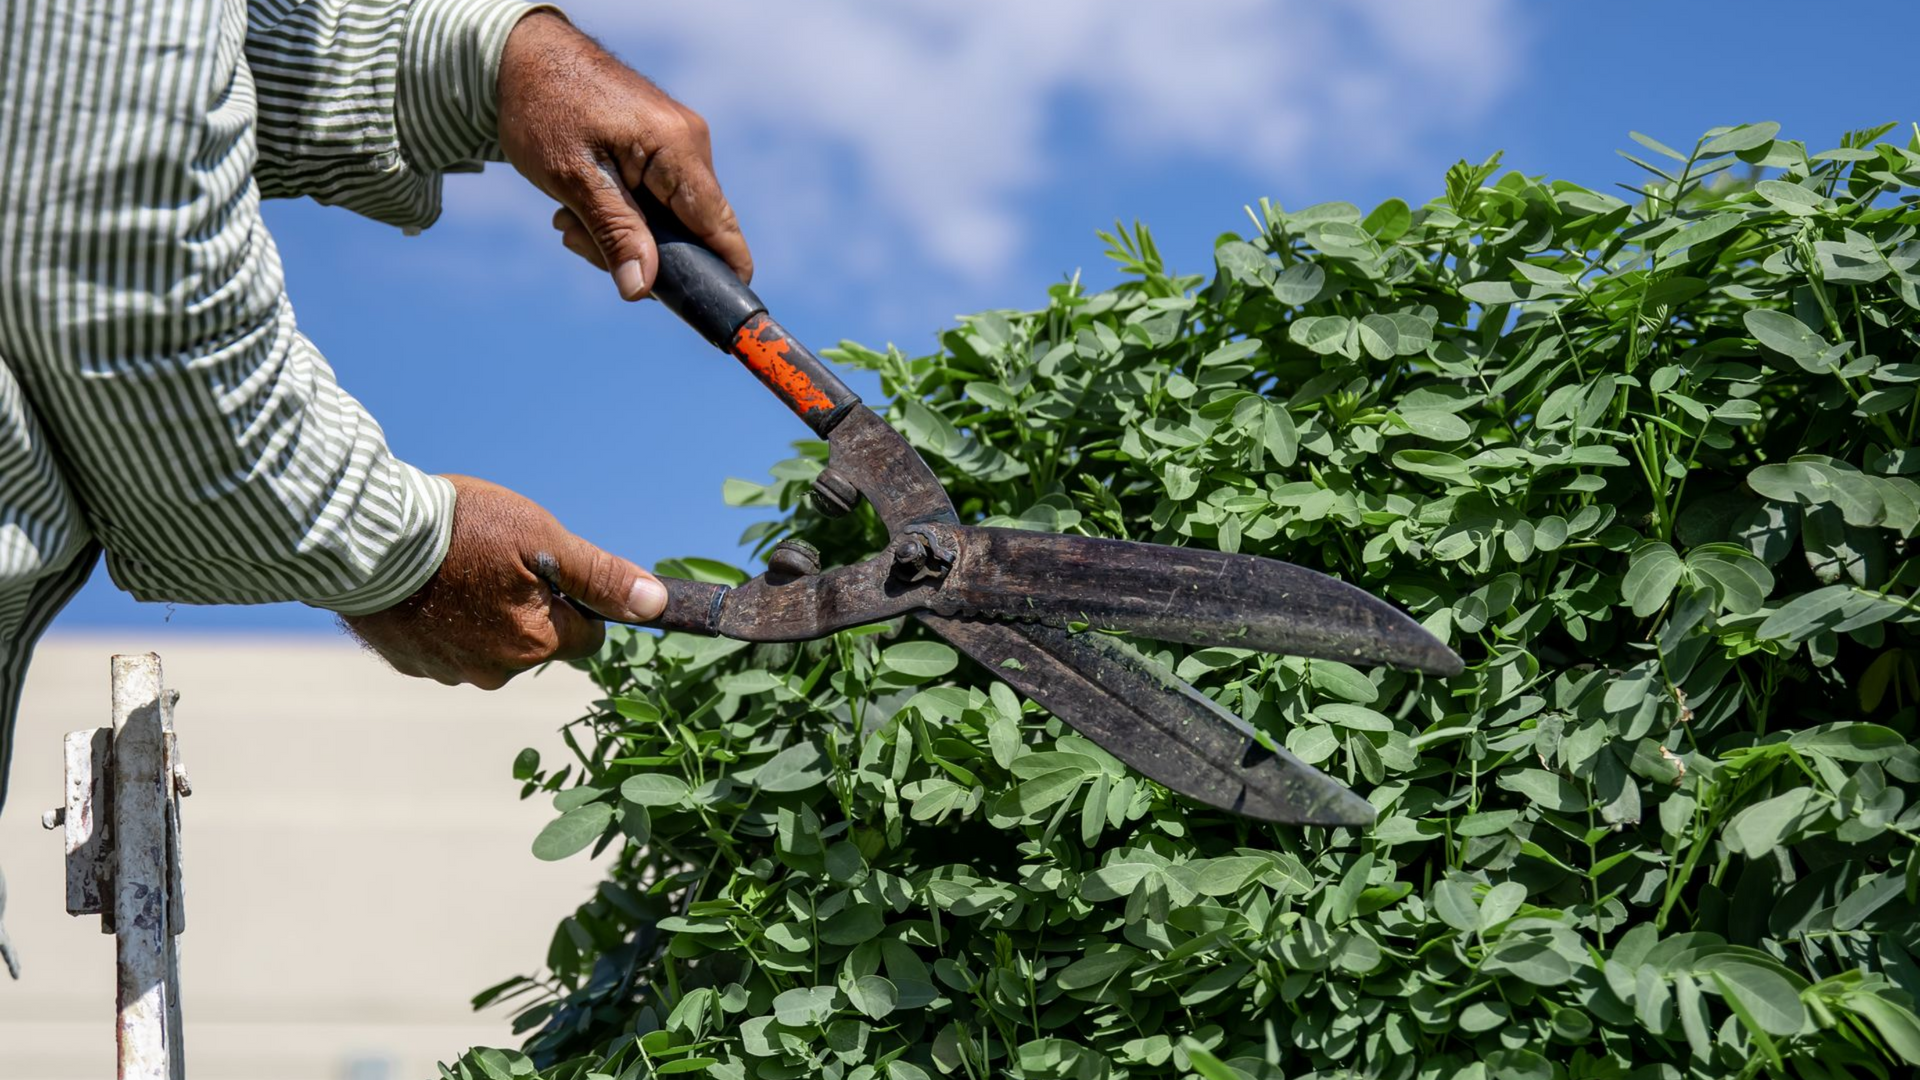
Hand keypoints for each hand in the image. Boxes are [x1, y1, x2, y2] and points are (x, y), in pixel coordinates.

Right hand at [340, 476, 664, 688]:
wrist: (364, 538)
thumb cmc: (461, 530)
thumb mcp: (543, 540)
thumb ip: (599, 578)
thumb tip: (655, 604)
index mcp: (536, 643)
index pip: (588, 636)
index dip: (576, 601)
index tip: (550, 570)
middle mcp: (496, 671)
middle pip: (540, 643)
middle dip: (531, 607)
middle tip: (497, 560)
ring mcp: (450, 672)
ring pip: (493, 646)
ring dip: (487, 614)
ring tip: (460, 569)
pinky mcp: (413, 663)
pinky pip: (449, 646)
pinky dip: (447, 620)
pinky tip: (430, 585)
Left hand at [497, 10, 751, 299]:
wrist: (520, 54)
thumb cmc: (543, 107)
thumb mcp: (574, 180)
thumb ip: (615, 234)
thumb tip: (643, 291)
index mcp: (678, 149)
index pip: (720, 227)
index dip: (722, 275)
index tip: (710, 313)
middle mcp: (690, 143)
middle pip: (692, 230)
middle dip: (641, 252)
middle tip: (578, 243)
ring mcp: (678, 142)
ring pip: (667, 218)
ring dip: (620, 232)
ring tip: (567, 218)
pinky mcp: (661, 144)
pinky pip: (655, 197)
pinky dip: (620, 211)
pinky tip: (578, 202)